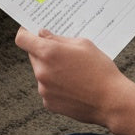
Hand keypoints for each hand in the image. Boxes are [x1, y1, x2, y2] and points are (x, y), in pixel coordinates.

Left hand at [15, 27, 134, 126]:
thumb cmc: (100, 69)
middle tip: (63, 53)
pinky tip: (73, 86)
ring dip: (51, 69)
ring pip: (41, 72)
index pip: (22, 39)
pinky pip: (47, 88)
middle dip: (44, 52)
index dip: (25, 32)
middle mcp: (41, 71)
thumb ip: (59, 38)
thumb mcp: (83, 44)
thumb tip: (42, 35)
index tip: (31, 31)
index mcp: (48, 53)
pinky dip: (56, 85)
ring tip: (73, 72)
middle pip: (33, 55)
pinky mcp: (49, 103)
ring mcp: (44, 89)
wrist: (112, 101)